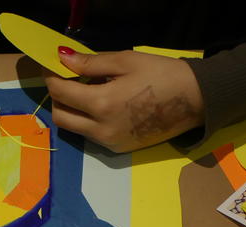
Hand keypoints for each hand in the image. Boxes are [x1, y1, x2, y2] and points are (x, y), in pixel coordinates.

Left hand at [44, 48, 204, 152]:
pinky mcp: (118, 149)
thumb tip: (63, 58)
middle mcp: (101, 130)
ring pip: (75, 128)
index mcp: (102, 104)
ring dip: (73, 110)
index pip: (60, 93)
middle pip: (60, 117)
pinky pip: (91, 135)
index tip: (52, 66)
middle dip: (58, 97)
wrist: (194, 101)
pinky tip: (104, 104)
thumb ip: (90, 63)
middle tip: (67, 80)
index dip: (51, 77)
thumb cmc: (162, 74)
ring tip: (89, 90)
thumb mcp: (125, 61)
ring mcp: (109, 143)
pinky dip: (88, 120)